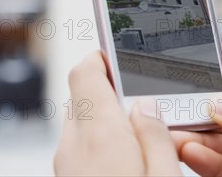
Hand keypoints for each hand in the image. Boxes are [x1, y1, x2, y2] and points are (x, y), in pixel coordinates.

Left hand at [54, 51, 181, 175]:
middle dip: (112, 94)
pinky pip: (80, 149)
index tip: (124, 56)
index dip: (104, 58)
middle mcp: (73, 146)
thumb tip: (148, 108)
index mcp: (100, 135)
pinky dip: (99, 145)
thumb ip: (157, 139)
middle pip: (84, 97)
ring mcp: (65, 165)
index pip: (86, 72)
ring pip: (81, 125)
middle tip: (146, 103)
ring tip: (141, 138)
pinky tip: (126, 161)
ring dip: (106, 122)